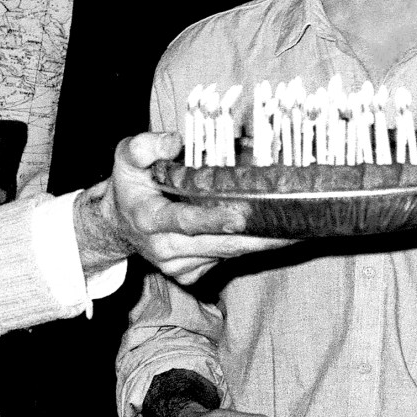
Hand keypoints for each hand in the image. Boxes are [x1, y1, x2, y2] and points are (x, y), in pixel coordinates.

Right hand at [80, 132, 291, 284]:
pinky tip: (273, 234)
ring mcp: (178, 266)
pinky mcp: (190, 275)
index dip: (214, 219)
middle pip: (218, 244)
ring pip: (227, 254)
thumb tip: (176, 141)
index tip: (242, 215)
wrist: (120, 223)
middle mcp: (164, 249)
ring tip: (296, 228)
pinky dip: (249, 248)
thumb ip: (145, 146)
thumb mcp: (127, 156)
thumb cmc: (131, 183)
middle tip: (293, 224)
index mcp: (149, 219)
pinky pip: (225, 261)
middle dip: (256, 236)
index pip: (185, 221)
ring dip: (261, 243)